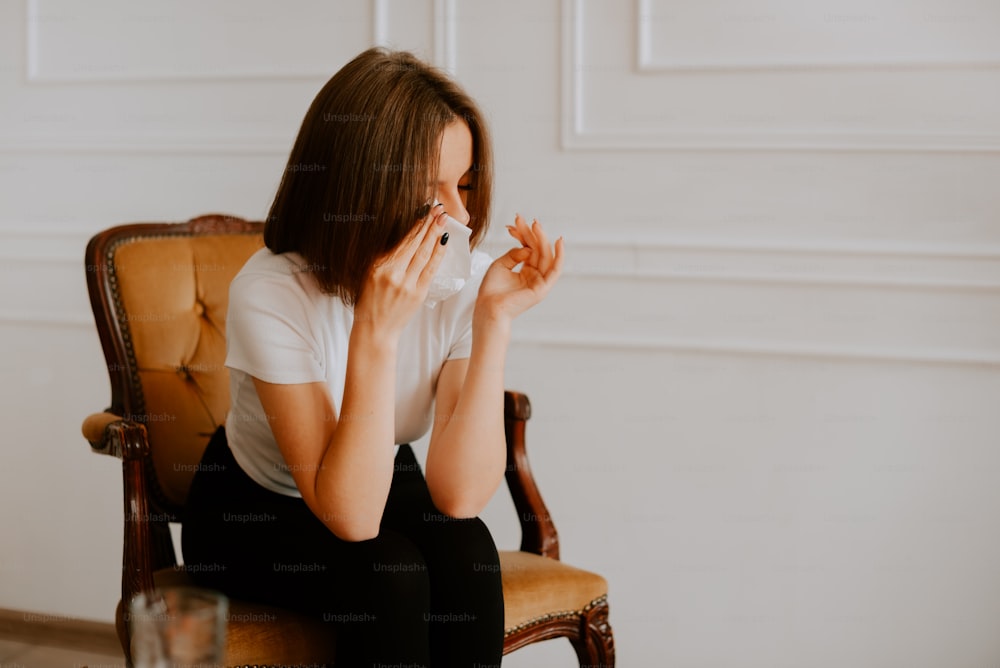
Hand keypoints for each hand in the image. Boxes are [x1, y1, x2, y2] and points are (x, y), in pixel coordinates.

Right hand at [354, 204, 449, 338]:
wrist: (375, 330)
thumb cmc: (368, 301)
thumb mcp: (368, 274)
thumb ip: (382, 256)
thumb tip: (403, 235)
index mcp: (378, 267)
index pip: (402, 240)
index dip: (415, 224)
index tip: (424, 210)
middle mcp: (393, 274)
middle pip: (415, 244)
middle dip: (429, 224)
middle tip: (439, 208)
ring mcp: (408, 285)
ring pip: (425, 254)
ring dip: (435, 235)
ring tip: (443, 219)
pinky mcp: (418, 294)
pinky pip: (431, 270)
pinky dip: (438, 254)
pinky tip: (444, 241)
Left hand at [475, 214, 563, 325]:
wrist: (488, 307)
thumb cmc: (491, 290)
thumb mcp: (501, 264)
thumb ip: (515, 254)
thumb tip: (527, 248)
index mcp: (525, 272)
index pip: (529, 249)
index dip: (523, 235)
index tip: (515, 222)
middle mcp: (534, 276)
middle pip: (538, 250)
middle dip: (532, 234)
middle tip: (525, 220)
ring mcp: (539, 282)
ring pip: (546, 256)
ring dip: (542, 239)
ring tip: (536, 226)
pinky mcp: (542, 288)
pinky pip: (555, 270)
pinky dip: (559, 256)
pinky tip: (558, 242)